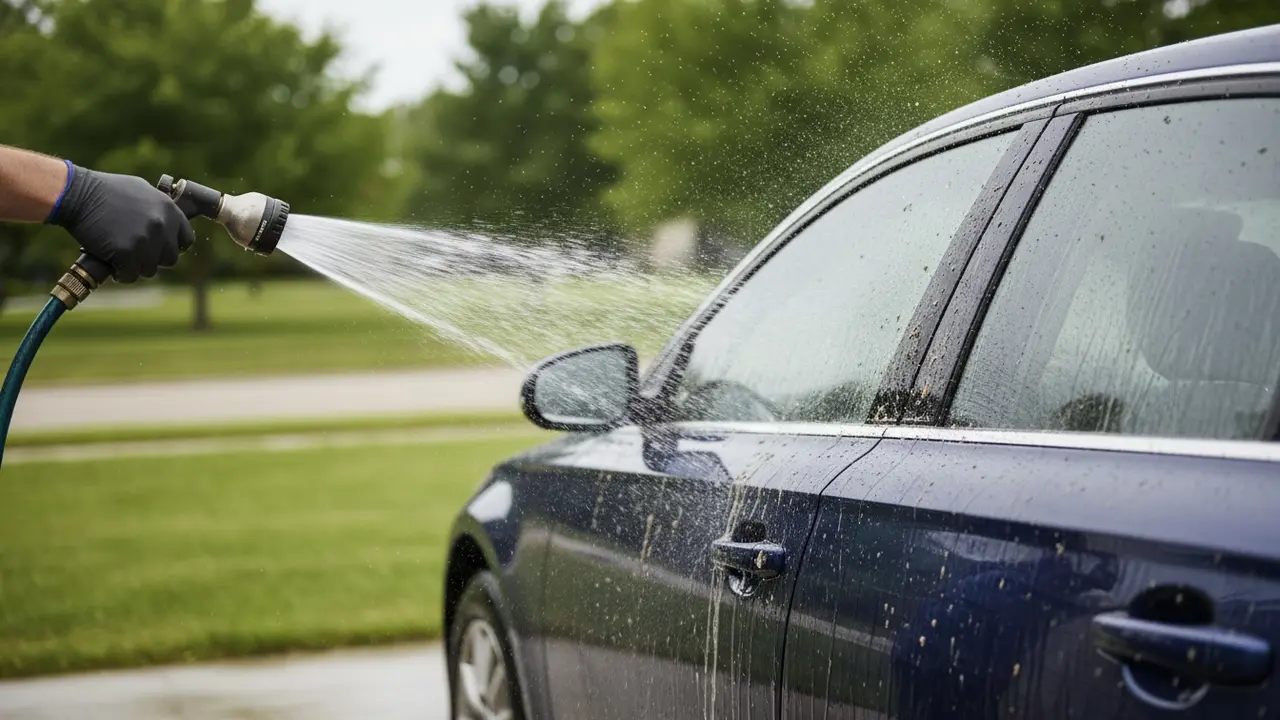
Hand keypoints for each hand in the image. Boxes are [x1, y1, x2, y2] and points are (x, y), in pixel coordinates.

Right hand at [49, 167, 194, 282]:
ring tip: (121, 258)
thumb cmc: (106, 190)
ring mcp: (145, 241)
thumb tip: (169, 224)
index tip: (159, 249)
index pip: (186, 240)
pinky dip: (121, 274)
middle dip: (154, 259)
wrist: (77, 194)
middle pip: (170, 258)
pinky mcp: (126, 253)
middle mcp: (161, 225)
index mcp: (169, 210)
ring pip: (150, 270)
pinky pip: (131, 275)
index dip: (171, 247)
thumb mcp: (142, 191)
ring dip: (136, 267)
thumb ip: (159, 209)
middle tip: (136, 254)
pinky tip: (113, 265)